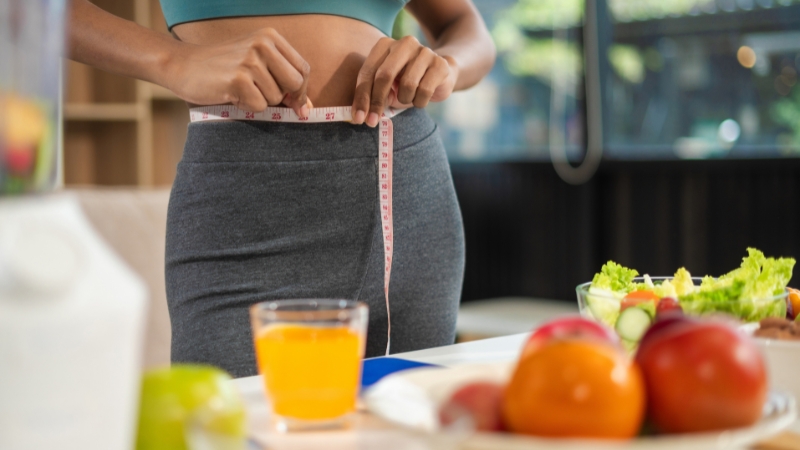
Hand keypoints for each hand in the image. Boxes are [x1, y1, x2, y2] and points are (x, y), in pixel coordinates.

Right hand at [168, 28, 311, 116]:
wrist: (182, 65)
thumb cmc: (222, 68)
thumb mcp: (255, 64)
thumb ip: (282, 80)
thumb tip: (306, 108)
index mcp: (270, 37)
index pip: (303, 68)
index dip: (302, 90)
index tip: (296, 104)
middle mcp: (263, 44)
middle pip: (296, 83)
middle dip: (285, 97)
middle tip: (264, 96)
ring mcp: (250, 61)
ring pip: (276, 97)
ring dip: (260, 100)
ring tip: (240, 89)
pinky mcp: (238, 79)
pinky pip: (259, 106)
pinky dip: (247, 106)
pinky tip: (232, 94)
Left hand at [351, 36, 458, 126]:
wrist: (439, 75)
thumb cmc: (406, 82)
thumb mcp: (387, 88)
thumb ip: (374, 95)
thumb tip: (362, 114)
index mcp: (385, 45)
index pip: (368, 72)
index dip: (361, 97)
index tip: (358, 118)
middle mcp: (404, 43)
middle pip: (384, 75)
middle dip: (376, 102)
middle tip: (372, 121)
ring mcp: (424, 51)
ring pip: (407, 85)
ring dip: (404, 99)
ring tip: (408, 97)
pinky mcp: (440, 64)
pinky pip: (425, 90)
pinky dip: (420, 101)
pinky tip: (421, 98)